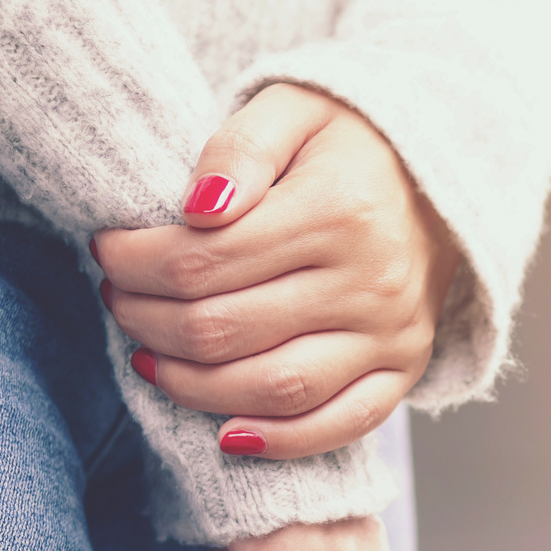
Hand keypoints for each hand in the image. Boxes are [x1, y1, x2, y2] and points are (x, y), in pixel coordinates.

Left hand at [94, 83, 458, 459]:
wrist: (442, 180)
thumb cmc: (350, 144)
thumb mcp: (293, 109)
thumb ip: (239, 147)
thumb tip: (196, 209)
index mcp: (337, 211)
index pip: (202, 260)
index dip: (133, 264)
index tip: (107, 251)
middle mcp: (370, 281)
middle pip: (225, 329)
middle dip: (147, 320)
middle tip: (118, 300)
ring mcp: (391, 335)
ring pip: (272, 388)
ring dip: (190, 384)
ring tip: (151, 356)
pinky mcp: (405, 370)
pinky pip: (341, 424)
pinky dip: (279, 441)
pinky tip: (226, 433)